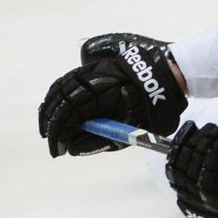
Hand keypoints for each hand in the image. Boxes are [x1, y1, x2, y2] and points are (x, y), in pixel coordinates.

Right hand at [38, 34, 185, 156]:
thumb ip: (101, 140)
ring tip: (51, 129)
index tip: (58, 151)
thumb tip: (73, 148)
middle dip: (51, 124)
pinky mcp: (93, 67)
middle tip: (53, 143)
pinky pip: (68, 80)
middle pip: (59, 101)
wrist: (167, 78)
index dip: (59, 135)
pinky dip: (59, 96)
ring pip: (59, 89)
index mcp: (100, 96)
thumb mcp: (130, 131)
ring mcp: (91, 70)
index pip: (68, 116)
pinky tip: (59, 109)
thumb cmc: (152, 107)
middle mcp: (91, 80)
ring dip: (51, 110)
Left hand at [165, 122, 217, 217]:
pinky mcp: (175, 181)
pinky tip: (190, 127)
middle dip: (210, 140)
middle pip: (199, 162)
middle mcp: (199, 196)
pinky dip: (180, 141)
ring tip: (211, 128)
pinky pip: (173, 159)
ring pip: (185, 158)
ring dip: (198, 138)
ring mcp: (185, 189)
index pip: (216, 172)